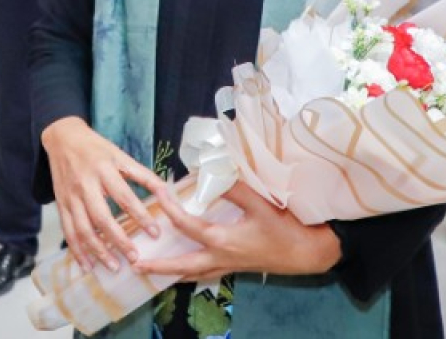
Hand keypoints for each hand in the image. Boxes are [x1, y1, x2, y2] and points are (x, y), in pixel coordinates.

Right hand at [41, 117, 163, 271]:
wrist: (62, 138)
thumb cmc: (96, 148)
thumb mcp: (120, 155)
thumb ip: (143, 175)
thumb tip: (166, 192)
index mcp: (104, 170)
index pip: (124, 197)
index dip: (140, 216)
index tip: (154, 233)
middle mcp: (85, 185)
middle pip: (102, 218)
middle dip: (118, 241)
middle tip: (134, 258)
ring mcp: (70, 197)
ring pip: (83, 229)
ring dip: (98, 251)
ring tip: (114, 267)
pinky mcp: (61, 204)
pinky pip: (68, 231)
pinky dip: (77, 250)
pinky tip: (87, 265)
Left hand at [134, 181, 340, 281]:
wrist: (309, 253)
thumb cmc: (287, 227)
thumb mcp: (261, 202)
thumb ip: (234, 187)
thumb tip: (210, 171)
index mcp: (224, 240)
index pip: (187, 225)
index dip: (170, 209)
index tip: (157, 195)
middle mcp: (222, 257)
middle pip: (183, 266)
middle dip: (159, 266)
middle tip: (136, 264)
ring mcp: (229, 266)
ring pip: (194, 274)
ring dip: (172, 272)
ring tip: (152, 271)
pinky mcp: (237, 268)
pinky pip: (207, 273)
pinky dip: (191, 273)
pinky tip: (186, 270)